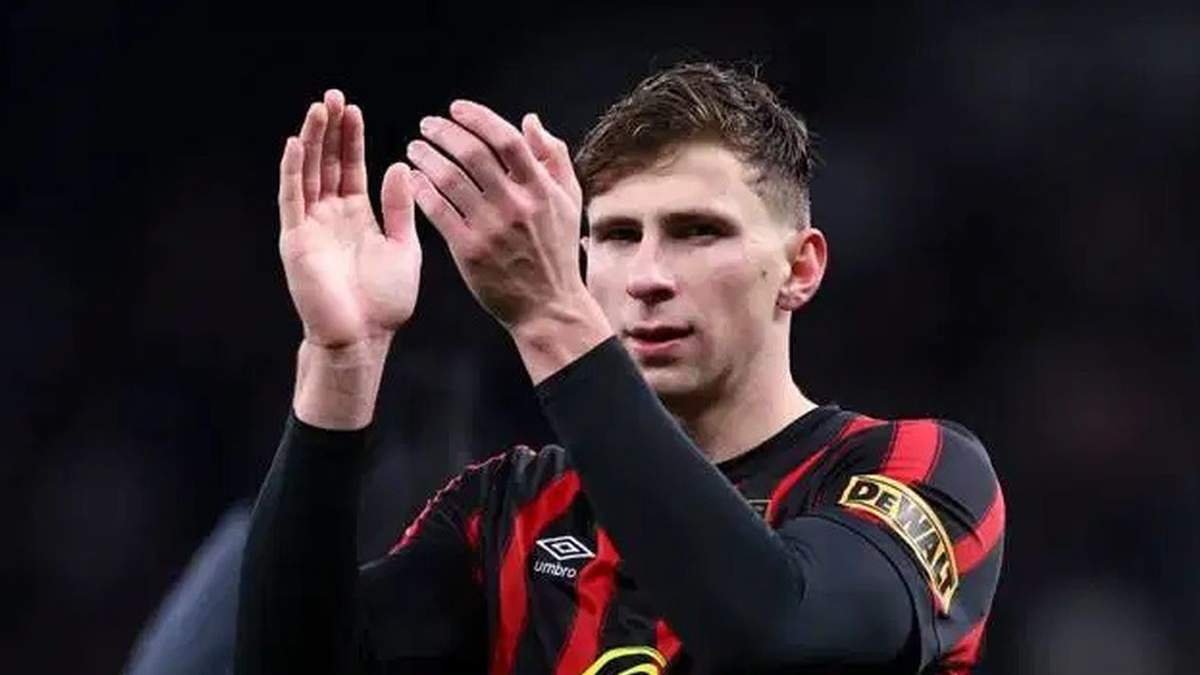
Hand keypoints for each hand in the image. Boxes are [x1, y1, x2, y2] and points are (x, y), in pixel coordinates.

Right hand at [278, 89, 421, 350]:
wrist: (363, 339)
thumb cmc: (385, 302)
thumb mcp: (403, 247)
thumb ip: (400, 208)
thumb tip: (400, 165)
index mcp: (357, 217)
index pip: (351, 168)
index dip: (351, 139)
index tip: (354, 110)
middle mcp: (330, 216)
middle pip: (327, 163)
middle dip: (330, 130)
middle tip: (334, 96)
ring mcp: (311, 226)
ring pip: (308, 174)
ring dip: (311, 141)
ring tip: (317, 108)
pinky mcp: (296, 240)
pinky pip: (292, 199)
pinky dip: (292, 171)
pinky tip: (295, 144)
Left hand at [405, 100, 594, 332]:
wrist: (549, 306)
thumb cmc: (558, 251)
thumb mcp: (569, 200)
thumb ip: (554, 156)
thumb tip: (529, 120)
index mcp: (541, 189)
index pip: (506, 140)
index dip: (478, 117)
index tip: (457, 108)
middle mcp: (516, 205)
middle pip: (473, 154)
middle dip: (445, 132)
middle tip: (428, 124)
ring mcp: (491, 229)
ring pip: (450, 180)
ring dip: (426, 157)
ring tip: (414, 148)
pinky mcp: (469, 251)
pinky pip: (438, 212)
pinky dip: (422, 191)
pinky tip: (412, 179)